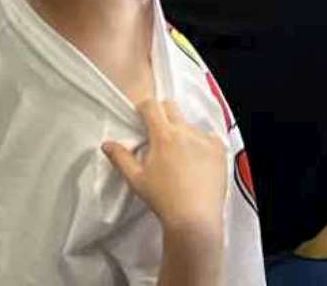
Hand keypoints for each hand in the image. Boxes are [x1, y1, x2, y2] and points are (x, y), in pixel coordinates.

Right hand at [103, 97, 229, 247]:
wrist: (195, 220)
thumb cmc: (163, 200)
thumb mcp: (136, 179)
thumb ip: (120, 158)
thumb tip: (107, 144)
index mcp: (163, 135)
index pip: (151, 105)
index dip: (144, 108)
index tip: (141, 117)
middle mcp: (185, 132)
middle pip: (171, 107)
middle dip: (162, 114)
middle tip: (157, 134)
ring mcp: (205, 140)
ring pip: (189, 125)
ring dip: (182, 132)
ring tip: (179, 156)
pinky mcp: (219, 151)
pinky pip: (209, 138)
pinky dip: (202, 144)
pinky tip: (197, 162)